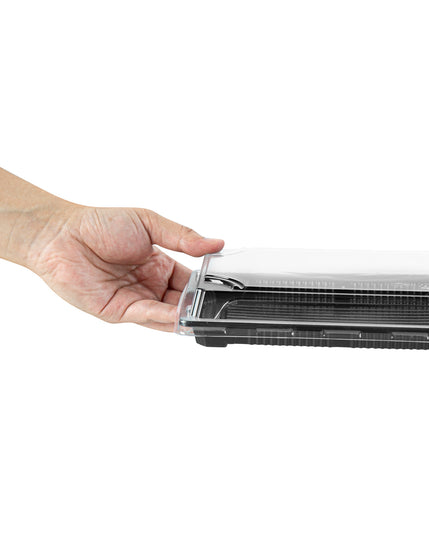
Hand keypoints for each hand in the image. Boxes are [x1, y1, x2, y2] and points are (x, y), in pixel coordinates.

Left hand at [32, 205, 223, 330]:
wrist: (60, 234)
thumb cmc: (99, 224)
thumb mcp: (149, 223)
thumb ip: (183, 237)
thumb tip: (216, 243)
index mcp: (159, 264)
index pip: (189, 281)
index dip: (204, 285)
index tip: (222, 286)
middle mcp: (149, 285)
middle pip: (181, 301)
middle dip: (198, 304)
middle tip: (216, 305)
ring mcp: (134, 299)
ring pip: (166, 314)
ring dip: (184, 315)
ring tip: (203, 315)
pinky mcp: (118, 311)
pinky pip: (146, 316)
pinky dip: (164, 317)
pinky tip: (178, 315)